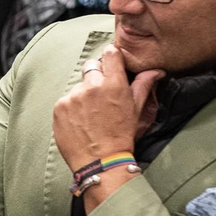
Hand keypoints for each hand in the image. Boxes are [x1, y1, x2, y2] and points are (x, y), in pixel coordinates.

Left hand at [52, 45, 163, 171]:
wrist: (101, 162)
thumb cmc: (122, 136)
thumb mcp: (137, 110)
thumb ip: (144, 85)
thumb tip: (156, 70)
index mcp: (114, 84)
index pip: (110, 54)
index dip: (111, 58)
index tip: (111, 65)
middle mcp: (92, 86)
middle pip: (91, 66)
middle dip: (96, 76)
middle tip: (101, 95)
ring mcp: (73, 97)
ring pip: (78, 86)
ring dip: (83, 95)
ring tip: (91, 115)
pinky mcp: (59, 107)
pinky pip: (66, 100)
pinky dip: (71, 108)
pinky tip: (80, 122)